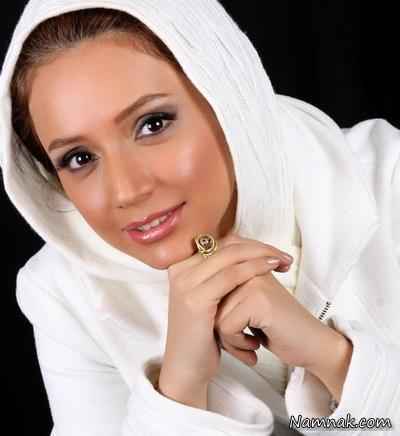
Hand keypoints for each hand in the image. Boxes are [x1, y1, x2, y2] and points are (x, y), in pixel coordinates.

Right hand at [159, 232, 292, 407]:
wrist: (186, 366)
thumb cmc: (203, 334)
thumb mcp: (207, 298)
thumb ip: (218, 276)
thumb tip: (247, 254)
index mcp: (182, 265)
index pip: (220, 241)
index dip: (249, 243)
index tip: (272, 250)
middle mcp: (180, 269)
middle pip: (226, 244)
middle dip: (259, 246)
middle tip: (283, 255)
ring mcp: (186, 283)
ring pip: (230, 255)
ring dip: (261, 254)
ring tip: (283, 261)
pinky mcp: (196, 299)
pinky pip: (231, 275)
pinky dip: (254, 268)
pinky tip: (270, 269)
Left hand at [214, 233, 352, 400]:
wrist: (310, 346)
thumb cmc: (276, 327)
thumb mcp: (247, 302)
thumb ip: (226, 289)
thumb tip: (195, 288)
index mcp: (246, 262)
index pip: (213, 275)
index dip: (215, 304)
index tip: (231, 322)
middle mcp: (249, 267)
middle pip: (210, 298)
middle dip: (219, 324)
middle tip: (240, 336)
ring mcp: (254, 281)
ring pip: (215, 314)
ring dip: (229, 337)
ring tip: (249, 341)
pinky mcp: (259, 301)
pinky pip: (227, 327)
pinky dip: (237, 344)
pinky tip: (255, 345)